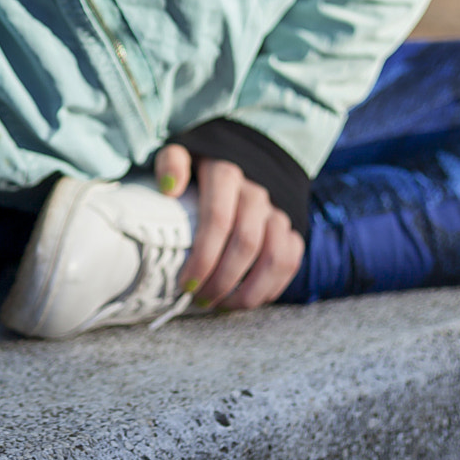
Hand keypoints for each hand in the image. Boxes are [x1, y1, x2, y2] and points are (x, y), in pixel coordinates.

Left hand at [152, 145, 303, 310]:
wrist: (242, 158)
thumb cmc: (201, 167)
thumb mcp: (182, 154)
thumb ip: (171, 163)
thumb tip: (169, 188)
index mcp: (226, 174)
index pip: (217, 220)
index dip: (202, 258)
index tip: (185, 283)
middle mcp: (256, 192)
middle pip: (245, 244)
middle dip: (221, 280)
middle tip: (199, 299)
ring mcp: (276, 211)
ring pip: (274, 258)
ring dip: (248, 291)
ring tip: (222, 305)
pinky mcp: (290, 228)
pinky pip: (291, 262)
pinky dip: (271, 288)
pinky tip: (246, 300)